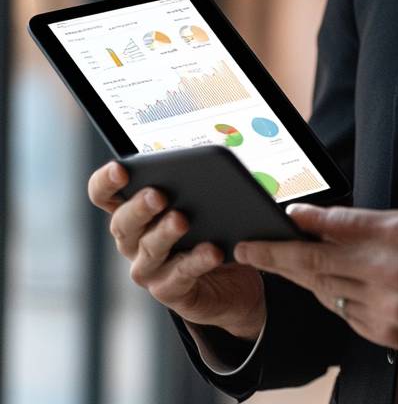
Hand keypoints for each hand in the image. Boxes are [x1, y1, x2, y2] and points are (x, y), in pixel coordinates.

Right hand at [87, 161, 265, 340]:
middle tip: (157, 194)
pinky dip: (196, 261)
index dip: (105, 183)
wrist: (235, 274)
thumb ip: (193, 182)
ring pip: (149, 249)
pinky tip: (212, 251)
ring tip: (182, 220)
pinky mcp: (172, 290)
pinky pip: (180, 275)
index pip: (106, 196)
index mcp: (135, 212)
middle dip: (139, 207)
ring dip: (164, 233)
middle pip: (123, 223)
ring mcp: (149, 269)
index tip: (119, 169)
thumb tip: (202, 163)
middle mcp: (133, 241)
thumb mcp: (203, 199)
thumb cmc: (212, 225)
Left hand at [234, 205, 397, 352]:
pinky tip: (343, 286)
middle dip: (276, 256)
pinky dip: (339, 299)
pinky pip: (348, 316)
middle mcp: (388, 275)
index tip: (279, 217)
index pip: (333, 226)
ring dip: (307, 278)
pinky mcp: (389, 337)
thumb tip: (327, 222)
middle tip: (247, 248)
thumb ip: (372, 222)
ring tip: (290, 263)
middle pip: (316, 265)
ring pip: (327, 293)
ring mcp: (387, 311)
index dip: (301, 222)